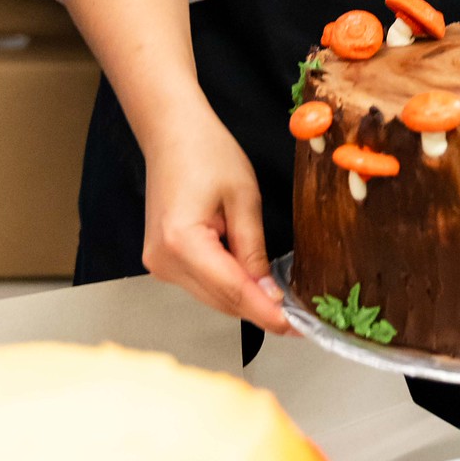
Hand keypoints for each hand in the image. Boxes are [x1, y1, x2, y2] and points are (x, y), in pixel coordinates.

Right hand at [142, 101, 291, 334]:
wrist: (172, 132)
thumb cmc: (206, 152)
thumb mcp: (244, 199)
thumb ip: (255, 250)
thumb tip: (270, 294)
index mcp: (181, 243)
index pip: (233, 291)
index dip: (268, 312)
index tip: (297, 328)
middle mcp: (163, 261)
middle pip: (221, 301)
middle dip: (261, 310)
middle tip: (300, 319)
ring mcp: (159, 264)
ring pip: (212, 297)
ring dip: (246, 300)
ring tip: (283, 302)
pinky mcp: (163, 261)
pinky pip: (203, 285)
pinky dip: (229, 287)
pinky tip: (254, 283)